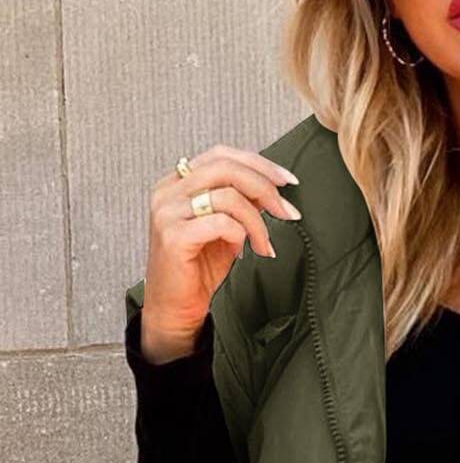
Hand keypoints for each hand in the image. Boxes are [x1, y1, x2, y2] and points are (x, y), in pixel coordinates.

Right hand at [139, 144, 301, 362]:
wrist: (175, 308)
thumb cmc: (197, 270)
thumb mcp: (225, 230)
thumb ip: (241, 204)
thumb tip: (272, 189)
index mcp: (178, 183)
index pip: (221, 155)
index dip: (258, 163)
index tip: (287, 181)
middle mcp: (169, 192)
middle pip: (225, 168)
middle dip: (265, 187)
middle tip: (287, 212)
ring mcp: (168, 213)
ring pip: (228, 196)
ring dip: (258, 222)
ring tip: (264, 245)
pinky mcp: (174, 236)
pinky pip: (221, 223)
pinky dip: (242, 234)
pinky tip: (244, 252)